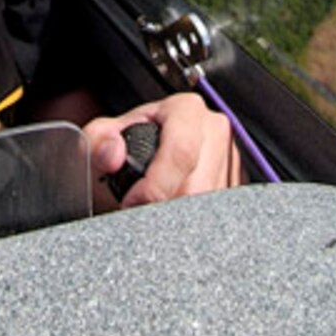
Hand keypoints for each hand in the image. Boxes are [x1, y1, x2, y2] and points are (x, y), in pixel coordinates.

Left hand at [83, 92, 239, 207]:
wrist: (144, 157)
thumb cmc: (127, 147)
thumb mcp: (102, 138)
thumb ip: (97, 141)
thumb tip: (112, 154)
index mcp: (187, 110)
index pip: (181, 151)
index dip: (155, 184)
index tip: (132, 201)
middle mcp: (215, 131)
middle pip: (198, 187)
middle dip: (165, 208)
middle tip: (140, 213)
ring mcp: (232, 159)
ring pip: (211, 208)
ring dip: (179, 221)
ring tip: (156, 213)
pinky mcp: (239, 185)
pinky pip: (220, 216)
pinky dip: (194, 225)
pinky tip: (175, 219)